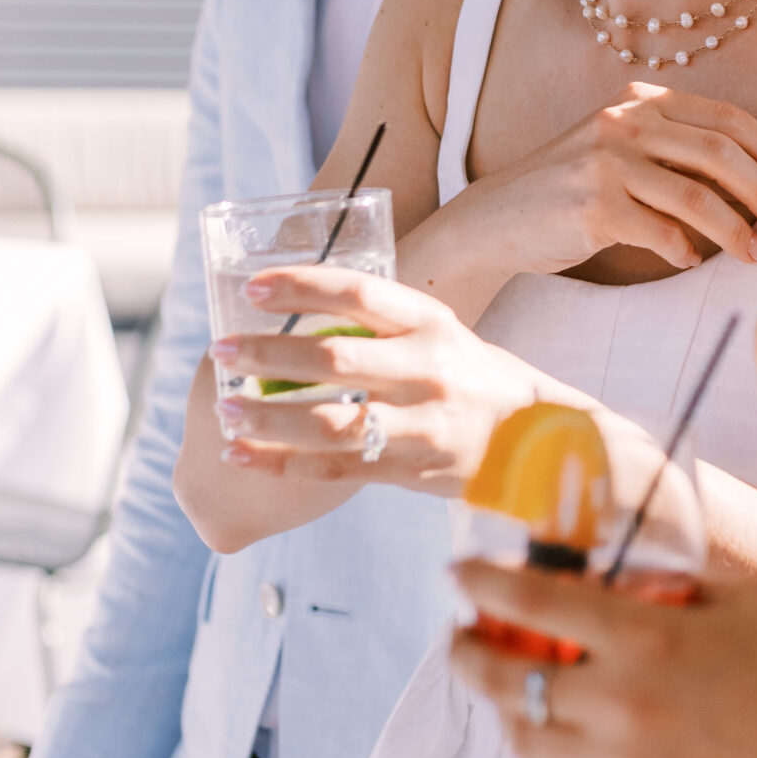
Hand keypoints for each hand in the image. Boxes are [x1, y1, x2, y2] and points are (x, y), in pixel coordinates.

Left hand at [210, 265, 524, 492]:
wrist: (535, 439)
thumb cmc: (471, 376)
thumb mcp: (440, 333)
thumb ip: (381, 325)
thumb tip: (296, 311)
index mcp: (431, 322)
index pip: (359, 293)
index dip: (303, 286)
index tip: (253, 287)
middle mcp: (428, 370)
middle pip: (336, 360)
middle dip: (268, 355)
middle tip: (221, 350)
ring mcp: (421, 425)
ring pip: (331, 424)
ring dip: (268, 419)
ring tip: (225, 412)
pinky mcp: (410, 471)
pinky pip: (334, 469)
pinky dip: (282, 464)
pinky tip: (241, 455)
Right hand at [416, 83, 756, 293]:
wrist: (498, 218)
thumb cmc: (574, 190)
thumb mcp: (624, 152)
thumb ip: (678, 154)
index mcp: (641, 100)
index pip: (727, 117)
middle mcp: (624, 121)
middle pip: (721, 151)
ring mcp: (607, 161)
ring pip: (698, 194)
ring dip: (737, 229)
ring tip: (756, 253)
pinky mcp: (593, 205)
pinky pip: (662, 231)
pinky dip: (685, 250)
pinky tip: (691, 260)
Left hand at [452, 559, 756, 757]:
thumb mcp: (741, 601)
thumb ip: (669, 589)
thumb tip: (615, 579)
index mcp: (648, 639)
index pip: (535, 604)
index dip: (485, 583)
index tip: (459, 571)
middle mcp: (621, 705)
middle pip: (507, 678)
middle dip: (470, 651)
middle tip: (462, 634)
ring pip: (525, 740)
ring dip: (502, 707)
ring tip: (503, 684)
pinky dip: (543, 753)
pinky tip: (550, 731)